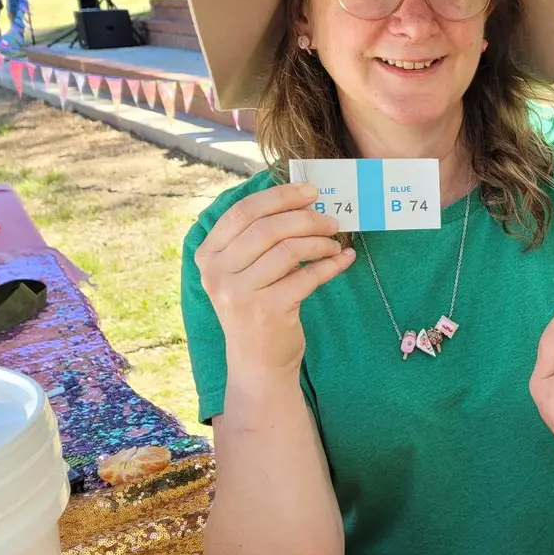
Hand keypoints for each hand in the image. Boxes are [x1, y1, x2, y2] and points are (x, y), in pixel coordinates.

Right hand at [194, 182, 354, 374]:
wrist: (257, 362)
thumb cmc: (256, 308)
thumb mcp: (242, 272)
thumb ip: (258, 240)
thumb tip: (302, 202)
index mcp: (209, 255)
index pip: (243, 211)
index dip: (279, 196)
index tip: (310, 192)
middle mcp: (218, 273)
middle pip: (267, 228)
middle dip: (306, 219)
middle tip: (331, 220)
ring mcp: (240, 293)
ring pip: (288, 250)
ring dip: (320, 242)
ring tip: (334, 244)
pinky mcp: (268, 310)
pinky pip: (307, 276)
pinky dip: (331, 264)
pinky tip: (344, 259)